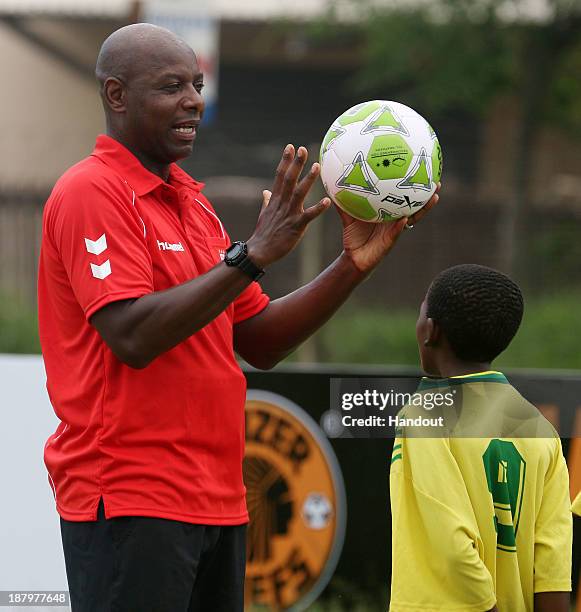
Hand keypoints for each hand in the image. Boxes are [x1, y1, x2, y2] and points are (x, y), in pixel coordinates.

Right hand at [247, 144, 330, 267]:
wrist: (259, 252)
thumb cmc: (263, 234)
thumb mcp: (264, 215)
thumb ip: (267, 201)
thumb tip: (265, 191)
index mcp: (275, 200)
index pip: (280, 176)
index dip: (286, 161)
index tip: (291, 147)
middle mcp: (282, 204)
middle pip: (289, 180)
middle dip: (296, 164)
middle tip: (303, 149)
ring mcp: (289, 214)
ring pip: (299, 193)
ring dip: (308, 180)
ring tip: (317, 166)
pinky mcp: (296, 227)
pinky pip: (308, 216)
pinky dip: (318, 208)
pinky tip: (328, 201)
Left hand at [338, 183, 440, 273]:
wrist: (353, 257)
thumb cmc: (353, 237)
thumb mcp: (348, 216)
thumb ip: (343, 202)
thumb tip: (333, 184)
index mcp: (388, 212)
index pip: (403, 198)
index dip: (412, 187)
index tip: (421, 172)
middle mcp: (395, 220)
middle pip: (415, 206)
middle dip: (427, 195)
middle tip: (436, 181)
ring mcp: (396, 230)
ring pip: (414, 218)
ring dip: (424, 208)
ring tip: (433, 196)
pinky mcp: (391, 240)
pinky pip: (398, 231)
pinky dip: (401, 225)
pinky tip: (405, 218)